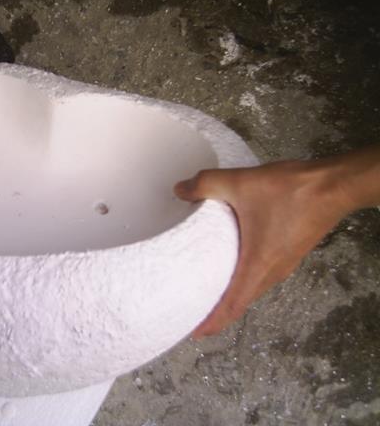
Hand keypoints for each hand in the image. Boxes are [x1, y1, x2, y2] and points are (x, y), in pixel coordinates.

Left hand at [174, 159, 354, 337]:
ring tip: (207, 289)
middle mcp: (273, 272)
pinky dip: (244, 277)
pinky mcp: (290, 251)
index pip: (232, 305)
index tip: (195, 332)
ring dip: (231, 293)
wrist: (334, 185)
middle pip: (241, 301)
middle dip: (217, 310)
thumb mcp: (240, 183)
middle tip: (192, 310)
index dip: (213, 322)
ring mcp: (284, 263)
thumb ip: (206, 184)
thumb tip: (180, 190)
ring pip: (253, 287)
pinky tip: (232, 262)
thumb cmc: (292, 191)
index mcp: (258, 266)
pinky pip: (262, 273)